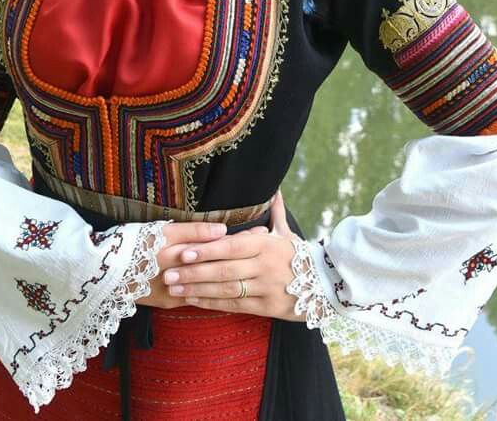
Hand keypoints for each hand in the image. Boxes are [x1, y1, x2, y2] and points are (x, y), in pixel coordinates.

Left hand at [155, 188, 305, 320]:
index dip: (207, 250)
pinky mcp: (266, 308)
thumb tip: (274, 189)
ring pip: (225, 289)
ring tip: (174, 287)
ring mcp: (265, 288)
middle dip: (194, 272)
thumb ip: (276, 212)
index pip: (231, 247)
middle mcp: (264, 267)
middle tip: (169, 272)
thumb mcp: (287, 233)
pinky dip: (212, 303)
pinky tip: (193, 300)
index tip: (185, 252)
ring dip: (197, 289)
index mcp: (266, 245)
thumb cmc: (300, 255)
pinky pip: (235, 306)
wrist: (327, 285)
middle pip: (224, 270)